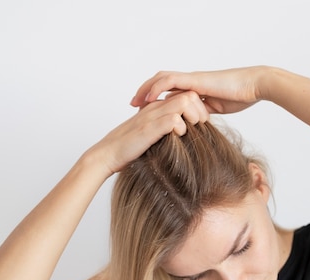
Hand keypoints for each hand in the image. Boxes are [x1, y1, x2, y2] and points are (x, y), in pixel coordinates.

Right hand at [91, 91, 208, 174]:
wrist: (107, 154)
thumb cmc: (129, 148)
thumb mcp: (152, 135)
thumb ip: (164, 130)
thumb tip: (185, 137)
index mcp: (157, 108)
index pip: (185, 95)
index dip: (198, 107)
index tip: (202, 122)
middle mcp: (155, 108)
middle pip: (188, 95)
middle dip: (200, 109)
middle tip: (202, 125)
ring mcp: (151, 116)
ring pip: (182, 102)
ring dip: (193, 115)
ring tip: (193, 128)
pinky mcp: (148, 128)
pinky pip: (172, 119)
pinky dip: (180, 126)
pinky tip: (179, 135)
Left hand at [130, 66, 270, 113]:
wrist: (253, 86)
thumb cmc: (241, 97)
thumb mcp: (217, 110)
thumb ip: (205, 116)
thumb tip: (197, 128)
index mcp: (195, 90)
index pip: (169, 93)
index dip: (155, 100)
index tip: (143, 112)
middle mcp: (190, 83)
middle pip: (161, 83)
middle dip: (145, 93)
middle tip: (132, 106)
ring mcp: (192, 80)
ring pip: (161, 80)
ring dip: (146, 90)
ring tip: (134, 102)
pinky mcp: (195, 80)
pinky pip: (171, 81)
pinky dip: (157, 89)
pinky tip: (149, 98)